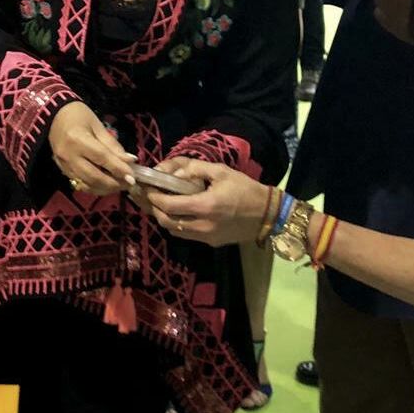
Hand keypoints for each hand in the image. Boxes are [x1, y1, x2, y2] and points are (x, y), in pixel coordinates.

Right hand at [48, 102, 135, 195]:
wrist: (53, 115)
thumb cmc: (78, 115)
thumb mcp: (98, 125)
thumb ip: (113, 145)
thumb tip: (130, 161)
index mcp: (78, 140)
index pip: (102, 159)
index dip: (118, 169)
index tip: (132, 177)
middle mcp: (69, 155)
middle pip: (94, 176)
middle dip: (114, 183)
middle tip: (129, 183)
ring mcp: (64, 165)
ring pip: (87, 184)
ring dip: (105, 188)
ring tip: (119, 184)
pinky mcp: (62, 170)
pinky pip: (80, 183)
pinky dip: (94, 186)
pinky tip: (105, 183)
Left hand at [141, 159, 271, 246]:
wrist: (267, 214)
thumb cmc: (245, 189)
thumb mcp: (221, 171)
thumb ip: (194, 170)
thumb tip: (172, 173)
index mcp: (204, 206)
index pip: (168, 205)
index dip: (153, 197)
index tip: (146, 188)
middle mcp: (202, 226)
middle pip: (166, 221)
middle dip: (153, 208)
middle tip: (147, 196)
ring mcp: (205, 237)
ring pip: (173, 230)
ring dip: (163, 218)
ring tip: (157, 203)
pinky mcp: (210, 242)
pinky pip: (185, 235)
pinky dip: (176, 224)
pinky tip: (176, 212)